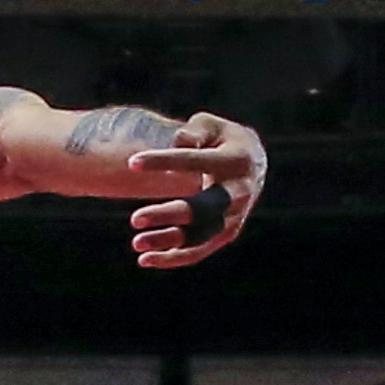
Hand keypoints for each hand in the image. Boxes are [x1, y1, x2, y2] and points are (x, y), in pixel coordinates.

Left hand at [122, 115, 266, 268]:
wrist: (253, 163)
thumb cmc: (221, 139)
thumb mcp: (210, 125)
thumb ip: (194, 131)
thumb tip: (178, 141)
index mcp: (235, 160)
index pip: (195, 161)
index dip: (163, 161)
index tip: (131, 163)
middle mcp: (240, 192)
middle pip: (203, 209)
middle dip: (169, 215)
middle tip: (135, 220)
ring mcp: (235, 216)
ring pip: (201, 236)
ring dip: (168, 242)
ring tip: (136, 243)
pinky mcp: (227, 233)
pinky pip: (200, 250)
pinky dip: (174, 257)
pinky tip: (145, 260)